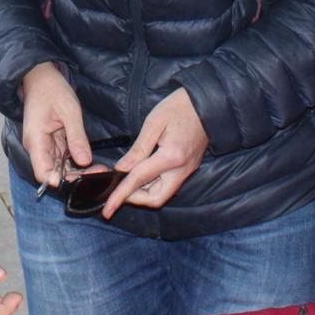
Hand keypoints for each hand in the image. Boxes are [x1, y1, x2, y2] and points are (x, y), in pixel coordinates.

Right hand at [19, 62, 89, 187]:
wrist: (41, 76)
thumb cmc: (52, 89)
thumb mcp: (69, 111)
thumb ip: (77, 137)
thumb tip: (85, 161)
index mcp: (36, 140)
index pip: (43, 173)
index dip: (59, 182)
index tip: (82, 182)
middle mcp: (37, 147)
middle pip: (53, 174)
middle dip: (75, 178)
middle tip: (99, 173)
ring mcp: (44, 146)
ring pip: (59, 168)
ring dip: (78, 172)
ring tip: (100, 169)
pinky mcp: (51, 143)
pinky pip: (62, 159)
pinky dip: (76, 162)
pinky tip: (92, 163)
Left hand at [104, 89, 208, 215]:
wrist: (207, 104)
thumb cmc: (179, 107)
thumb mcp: (154, 123)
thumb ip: (137, 150)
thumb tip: (121, 169)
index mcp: (172, 157)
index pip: (139, 180)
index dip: (120, 195)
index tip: (107, 210)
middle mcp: (181, 170)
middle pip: (155, 198)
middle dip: (134, 199)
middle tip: (118, 189)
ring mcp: (187, 171)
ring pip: (162, 194)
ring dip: (143, 192)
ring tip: (127, 180)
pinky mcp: (189, 168)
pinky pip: (169, 185)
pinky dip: (152, 184)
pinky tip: (142, 174)